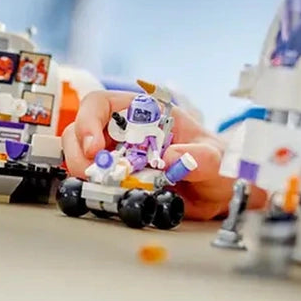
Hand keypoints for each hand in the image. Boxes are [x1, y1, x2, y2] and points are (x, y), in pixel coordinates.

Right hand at [61, 90, 265, 220]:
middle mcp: (124, 131)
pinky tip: (109, 196)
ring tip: (105, 188)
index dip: (88, 121)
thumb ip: (200, 157)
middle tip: (94, 175)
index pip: (101, 103)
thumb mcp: (216, 159)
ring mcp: (117, 155)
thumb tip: (172, 159)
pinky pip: (92, 180)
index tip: (95, 148)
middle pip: (80, 130)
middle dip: (80, 152)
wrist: (220, 192)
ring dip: (83, 172)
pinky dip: (92, 189)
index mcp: (144, 112)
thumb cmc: (217, 165)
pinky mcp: (116, 178)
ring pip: (80, 155)